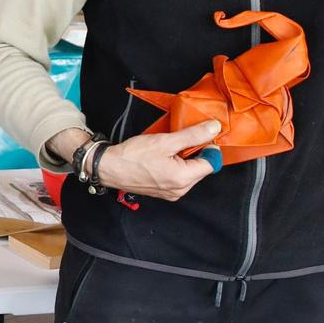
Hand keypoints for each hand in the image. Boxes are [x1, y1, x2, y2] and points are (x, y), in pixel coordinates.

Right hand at [97, 120, 221, 200]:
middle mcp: (180, 190)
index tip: (200, 135)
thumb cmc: (133, 156)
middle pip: (202, 169)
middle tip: (181, 139)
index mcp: (183, 179)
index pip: (211, 163)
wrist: (108, 168)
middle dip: (196, 152)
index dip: (209, 147)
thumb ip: (193, 135)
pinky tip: (164, 157)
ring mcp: (171, 193)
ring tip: (170, 148)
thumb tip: (214, 128)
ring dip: (185, 159)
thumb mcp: (166, 141)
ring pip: (190, 173)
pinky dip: (177, 166)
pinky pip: (179, 178)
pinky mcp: (164, 192)